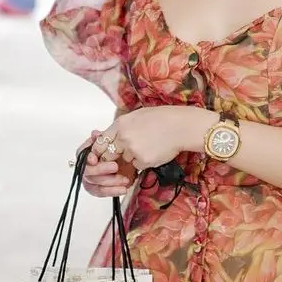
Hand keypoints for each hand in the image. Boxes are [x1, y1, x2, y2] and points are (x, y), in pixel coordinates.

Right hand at [78, 130, 137, 199]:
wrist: (121, 160)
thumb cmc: (112, 150)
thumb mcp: (110, 141)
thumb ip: (102, 138)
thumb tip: (95, 134)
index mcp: (85, 153)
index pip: (82, 154)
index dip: (88, 157)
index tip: (94, 159)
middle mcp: (85, 167)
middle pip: (88, 171)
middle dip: (101, 169)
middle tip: (115, 166)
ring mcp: (89, 180)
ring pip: (96, 183)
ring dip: (111, 181)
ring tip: (124, 179)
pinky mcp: (96, 189)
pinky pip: (102, 192)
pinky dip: (113, 191)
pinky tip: (123, 189)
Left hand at [90, 106, 205, 173]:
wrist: (181, 126)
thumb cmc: (162, 118)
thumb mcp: (137, 116)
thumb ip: (122, 127)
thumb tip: (111, 137)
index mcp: (120, 124)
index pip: (100, 141)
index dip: (100, 149)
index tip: (103, 152)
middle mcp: (124, 137)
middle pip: (109, 154)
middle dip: (114, 156)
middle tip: (126, 152)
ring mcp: (133, 150)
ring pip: (126, 160)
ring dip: (133, 157)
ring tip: (149, 145)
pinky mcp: (144, 161)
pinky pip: (138, 166)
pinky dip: (144, 162)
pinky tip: (154, 151)